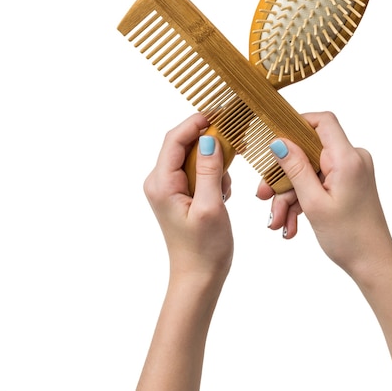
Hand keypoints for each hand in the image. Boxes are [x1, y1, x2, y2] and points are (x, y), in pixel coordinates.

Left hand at [144, 113, 232, 284]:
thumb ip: (209, 170)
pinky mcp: (179, 194)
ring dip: (212, 162)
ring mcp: (168, 188)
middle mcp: (159, 182)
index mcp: (161, 184)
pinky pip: (195, 171)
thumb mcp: (211, 206)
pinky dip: (212, 175)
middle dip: (207, 141)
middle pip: (181, 145)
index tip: (219, 113)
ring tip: (224, 186)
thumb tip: (208, 138)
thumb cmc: (205, 249)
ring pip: (191, 157)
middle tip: (232, 139)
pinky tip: (221, 194)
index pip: (174, 139)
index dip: (195, 122)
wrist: (198, 278)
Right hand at [257, 111, 391, 280]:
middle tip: (263, 195)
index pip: (322, 121)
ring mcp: (349, 172)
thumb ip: (295, 168)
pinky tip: (290, 224)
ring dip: (289, 195)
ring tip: (277, 221)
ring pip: (308, 172)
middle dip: (283, 176)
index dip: (296, 124)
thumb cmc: (349, 237)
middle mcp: (351, 159)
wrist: (373, 264)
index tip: (274, 140)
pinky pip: (317, 183)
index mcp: (347, 159)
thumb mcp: (314, 203)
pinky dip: (302, 200)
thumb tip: (278, 142)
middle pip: (307, 151)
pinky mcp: (346, 183)